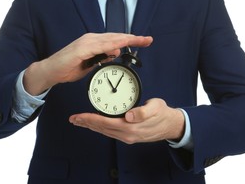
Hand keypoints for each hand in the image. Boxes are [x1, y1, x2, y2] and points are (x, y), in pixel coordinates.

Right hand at [23, 33, 152, 94]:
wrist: (50, 71)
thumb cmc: (68, 68)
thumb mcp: (90, 65)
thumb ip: (102, 58)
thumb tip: (115, 52)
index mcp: (94, 43)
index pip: (115, 39)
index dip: (131, 40)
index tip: (144, 41)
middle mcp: (91, 39)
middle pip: (116, 37)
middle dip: (133, 38)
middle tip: (148, 39)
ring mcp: (85, 42)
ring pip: (110, 39)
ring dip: (125, 39)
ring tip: (139, 40)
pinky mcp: (80, 48)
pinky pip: (98, 46)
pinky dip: (110, 45)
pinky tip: (120, 46)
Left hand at [69, 98, 184, 143]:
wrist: (170, 125)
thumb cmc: (162, 114)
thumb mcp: (155, 108)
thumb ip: (143, 112)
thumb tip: (130, 116)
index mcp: (131, 127)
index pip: (105, 123)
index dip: (90, 119)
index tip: (79, 116)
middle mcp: (127, 134)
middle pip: (101, 128)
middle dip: (86, 123)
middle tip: (73, 119)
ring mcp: (127, 136)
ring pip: (104, 131)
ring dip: (90, 126)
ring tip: (79, 121)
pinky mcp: (128, 135)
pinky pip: (109, 132)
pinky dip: (99, 127)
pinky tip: (95, 124)